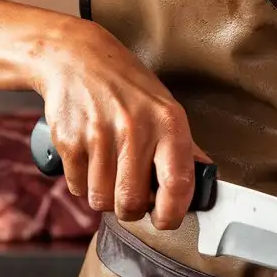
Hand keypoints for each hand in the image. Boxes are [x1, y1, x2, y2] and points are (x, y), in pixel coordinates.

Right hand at [31, 17, 212, 231]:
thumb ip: (183, 147)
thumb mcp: (163, 106)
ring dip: (104, 194)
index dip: (172, 213)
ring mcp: (100, 135)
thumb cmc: (126, 86)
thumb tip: (206, 184)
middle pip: (132, 203)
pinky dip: (82, 181)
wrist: (78, 58)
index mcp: (168, 121)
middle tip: (130, 189)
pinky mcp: (70, 141)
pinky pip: (77, 188)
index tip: (166, 218)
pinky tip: (90, 156)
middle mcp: (136, 128)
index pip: (178, 184)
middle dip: (131, 207)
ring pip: (101, 201)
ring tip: (109, 166)